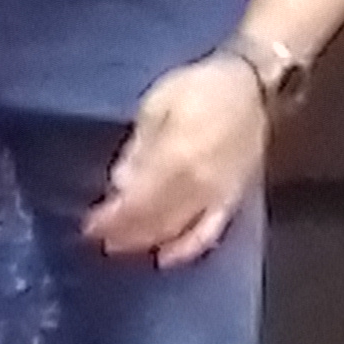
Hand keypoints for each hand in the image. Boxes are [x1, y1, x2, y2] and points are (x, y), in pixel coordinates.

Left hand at [83, 54, 270, 266]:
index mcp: (176, 159)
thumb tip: (119, 184)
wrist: (253, 86)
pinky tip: (165, 257)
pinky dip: (185, 249)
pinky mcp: (233, 201)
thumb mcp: (157, 105)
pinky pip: (209, 233)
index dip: (112, 218)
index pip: (136, 201)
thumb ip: (139, 148)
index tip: (89, 227)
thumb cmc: (199, 87)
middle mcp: (197, 186)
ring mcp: (217, 197)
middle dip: (123, 232)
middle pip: (153, 220)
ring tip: (121, 246)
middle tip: (98, 239)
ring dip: (146, 242)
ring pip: (176, 231)